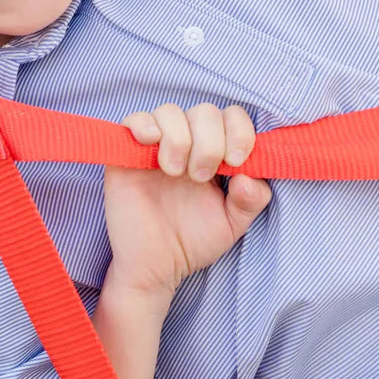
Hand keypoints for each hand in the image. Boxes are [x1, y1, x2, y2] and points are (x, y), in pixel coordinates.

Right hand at [105, 103, 270, 298]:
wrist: (156, 267)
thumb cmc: (193, 241)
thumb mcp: (233, 223)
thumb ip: (251, 200)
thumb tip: (248, 176)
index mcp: (216, 152)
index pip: (232, 117)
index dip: (239, 132)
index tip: (235, 162)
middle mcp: (188, 142)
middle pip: (205, 111)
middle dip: (209, 143)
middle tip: (200, 177)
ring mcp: (156, 145)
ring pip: (171, 111)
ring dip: (179, 139)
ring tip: (175, 172)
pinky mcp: (127, 152)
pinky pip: (134, 119)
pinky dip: (145, 125)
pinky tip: (152, 146)